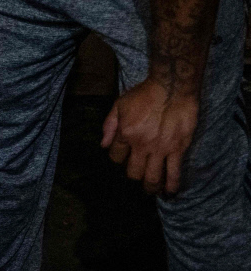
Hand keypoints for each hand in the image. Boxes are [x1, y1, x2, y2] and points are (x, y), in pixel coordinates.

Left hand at [101, 78, 198, 195]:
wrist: (172, 88)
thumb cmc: (145, 93)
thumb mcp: (120, 104)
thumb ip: (109, 125)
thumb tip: (103, 145)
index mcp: (125, 133)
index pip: (115, 156)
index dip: (116, 159)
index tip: (122, 158)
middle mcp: (141, 145)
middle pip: (133, 172)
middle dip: (133, 176)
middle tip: (136, 177)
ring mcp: (160, 149)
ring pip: (153, 177)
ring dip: (150, 187)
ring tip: (150, 191)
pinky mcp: (178, 149)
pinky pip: (174, 172)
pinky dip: (171, 185)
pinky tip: (169, 192)